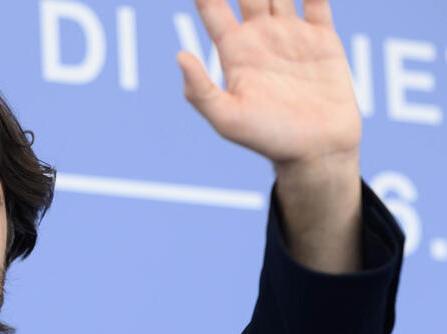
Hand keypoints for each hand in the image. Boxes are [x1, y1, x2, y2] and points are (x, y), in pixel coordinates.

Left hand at [177, 0, 360, 171]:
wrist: (316, 151)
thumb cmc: (268, 140)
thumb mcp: (227, 119)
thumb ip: (200, 91)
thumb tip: (178, 55)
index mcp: (235, 52)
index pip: (213, 8)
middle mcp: (261, 37)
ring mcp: (291, 36)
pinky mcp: (323, 39)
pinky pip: (317, 1)